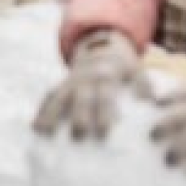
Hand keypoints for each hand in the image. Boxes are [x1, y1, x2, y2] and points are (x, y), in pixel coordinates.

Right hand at [32, 30, 149, 140]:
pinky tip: (35, 127)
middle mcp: (87, 77)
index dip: (104, 112)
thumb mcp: (138, 72)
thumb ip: (143, 88)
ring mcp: (71, 81)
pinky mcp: (61, 85)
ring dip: (51, 114)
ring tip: (42, 132)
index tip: (103, 132)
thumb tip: (150, 105)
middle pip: (81, 97)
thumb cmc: (124, 70)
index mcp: (107, 75)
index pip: (105, 95)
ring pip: (59, 96)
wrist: (102, 49)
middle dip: (78, 115)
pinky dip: (42, 110)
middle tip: (77, 136)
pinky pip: (49, 96)